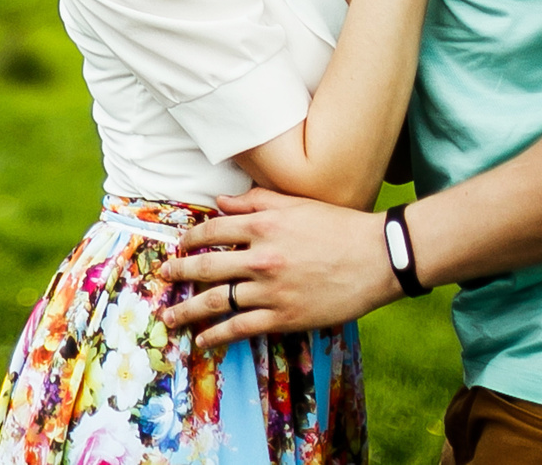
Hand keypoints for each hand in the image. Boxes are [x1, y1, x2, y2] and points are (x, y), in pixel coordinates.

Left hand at [158, 189, 401, 346]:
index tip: (181, 245)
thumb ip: (255, 200)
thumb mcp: (296, 204)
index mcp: (263, 224)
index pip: (212, 230)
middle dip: (179, 273)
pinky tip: (203, 341)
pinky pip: (241, 328)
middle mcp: (261, 256)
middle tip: (163, 278)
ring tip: (169, 317)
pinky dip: (217, 336)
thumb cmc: (339, 226)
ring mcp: (271, 289)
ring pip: (217, 300)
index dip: (191, 239)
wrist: (378, 258)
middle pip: (206, 266)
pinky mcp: (284, 316)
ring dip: (188, 311)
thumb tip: (220, 200)